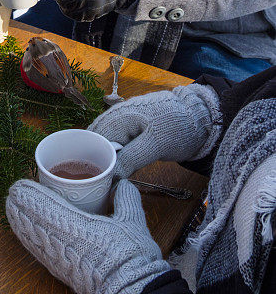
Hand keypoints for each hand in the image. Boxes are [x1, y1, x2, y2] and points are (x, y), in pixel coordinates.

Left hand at [6, 179, 169, 293]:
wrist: (132, 291)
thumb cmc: (131, 257)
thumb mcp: (132, 222)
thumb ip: (125, 199)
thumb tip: (122, 183)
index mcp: (79, 228)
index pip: (47, 209)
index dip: (31, 197)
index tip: (19, 185)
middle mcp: (64, 245)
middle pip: (35, 223)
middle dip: (21, 207)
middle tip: (10, 193)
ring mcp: (61, 261)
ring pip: (33, 238)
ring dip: (20, 222)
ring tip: (10, 208)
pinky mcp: (62, 272)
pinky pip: (39, 252)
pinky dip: (26, 239)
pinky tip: (21, 233)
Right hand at [88, 84, 220, 178]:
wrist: (201, 115)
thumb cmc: (179, 128)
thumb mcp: (156, 146)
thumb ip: (131, 158)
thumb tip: (109, 176)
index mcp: (120, 116)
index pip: (95, 138)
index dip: (92, 158)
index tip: (95, 179)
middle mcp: (117, 114)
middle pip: (97, 138)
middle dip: (96, 157)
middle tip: (98, 180)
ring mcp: (125, 118)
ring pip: (107, 139)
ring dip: (105, 155)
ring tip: (107, 176)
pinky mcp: (134, 125)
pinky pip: (117, 138)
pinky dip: (115, 151)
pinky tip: (118, 165)